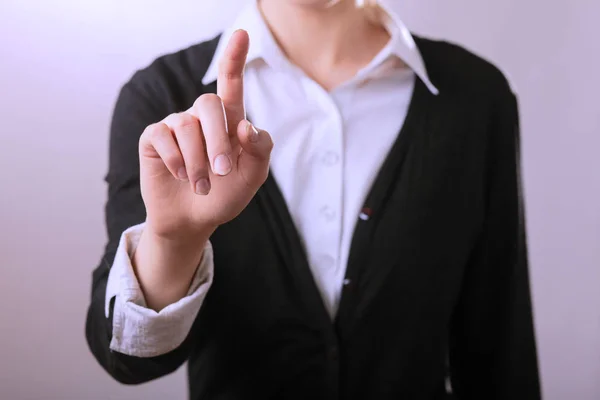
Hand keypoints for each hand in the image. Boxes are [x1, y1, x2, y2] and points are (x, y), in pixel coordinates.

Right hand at [138, 30, 272, 241]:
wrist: (194, 219)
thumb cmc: (224, 195)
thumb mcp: (252, 177)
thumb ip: (259, 150)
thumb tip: (246, 125)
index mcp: (230, 122)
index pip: (231, 84)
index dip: (234, 58)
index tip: (243, 34)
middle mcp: (201, 117)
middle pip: (208, 105)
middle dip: (217, 141)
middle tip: (221, 172)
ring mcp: (176, 125)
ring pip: (186, 126)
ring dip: (197, 162)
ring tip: (200, 185)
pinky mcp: (154, 137)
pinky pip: (163, 137)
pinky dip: (176, 161)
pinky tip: (181, 175)